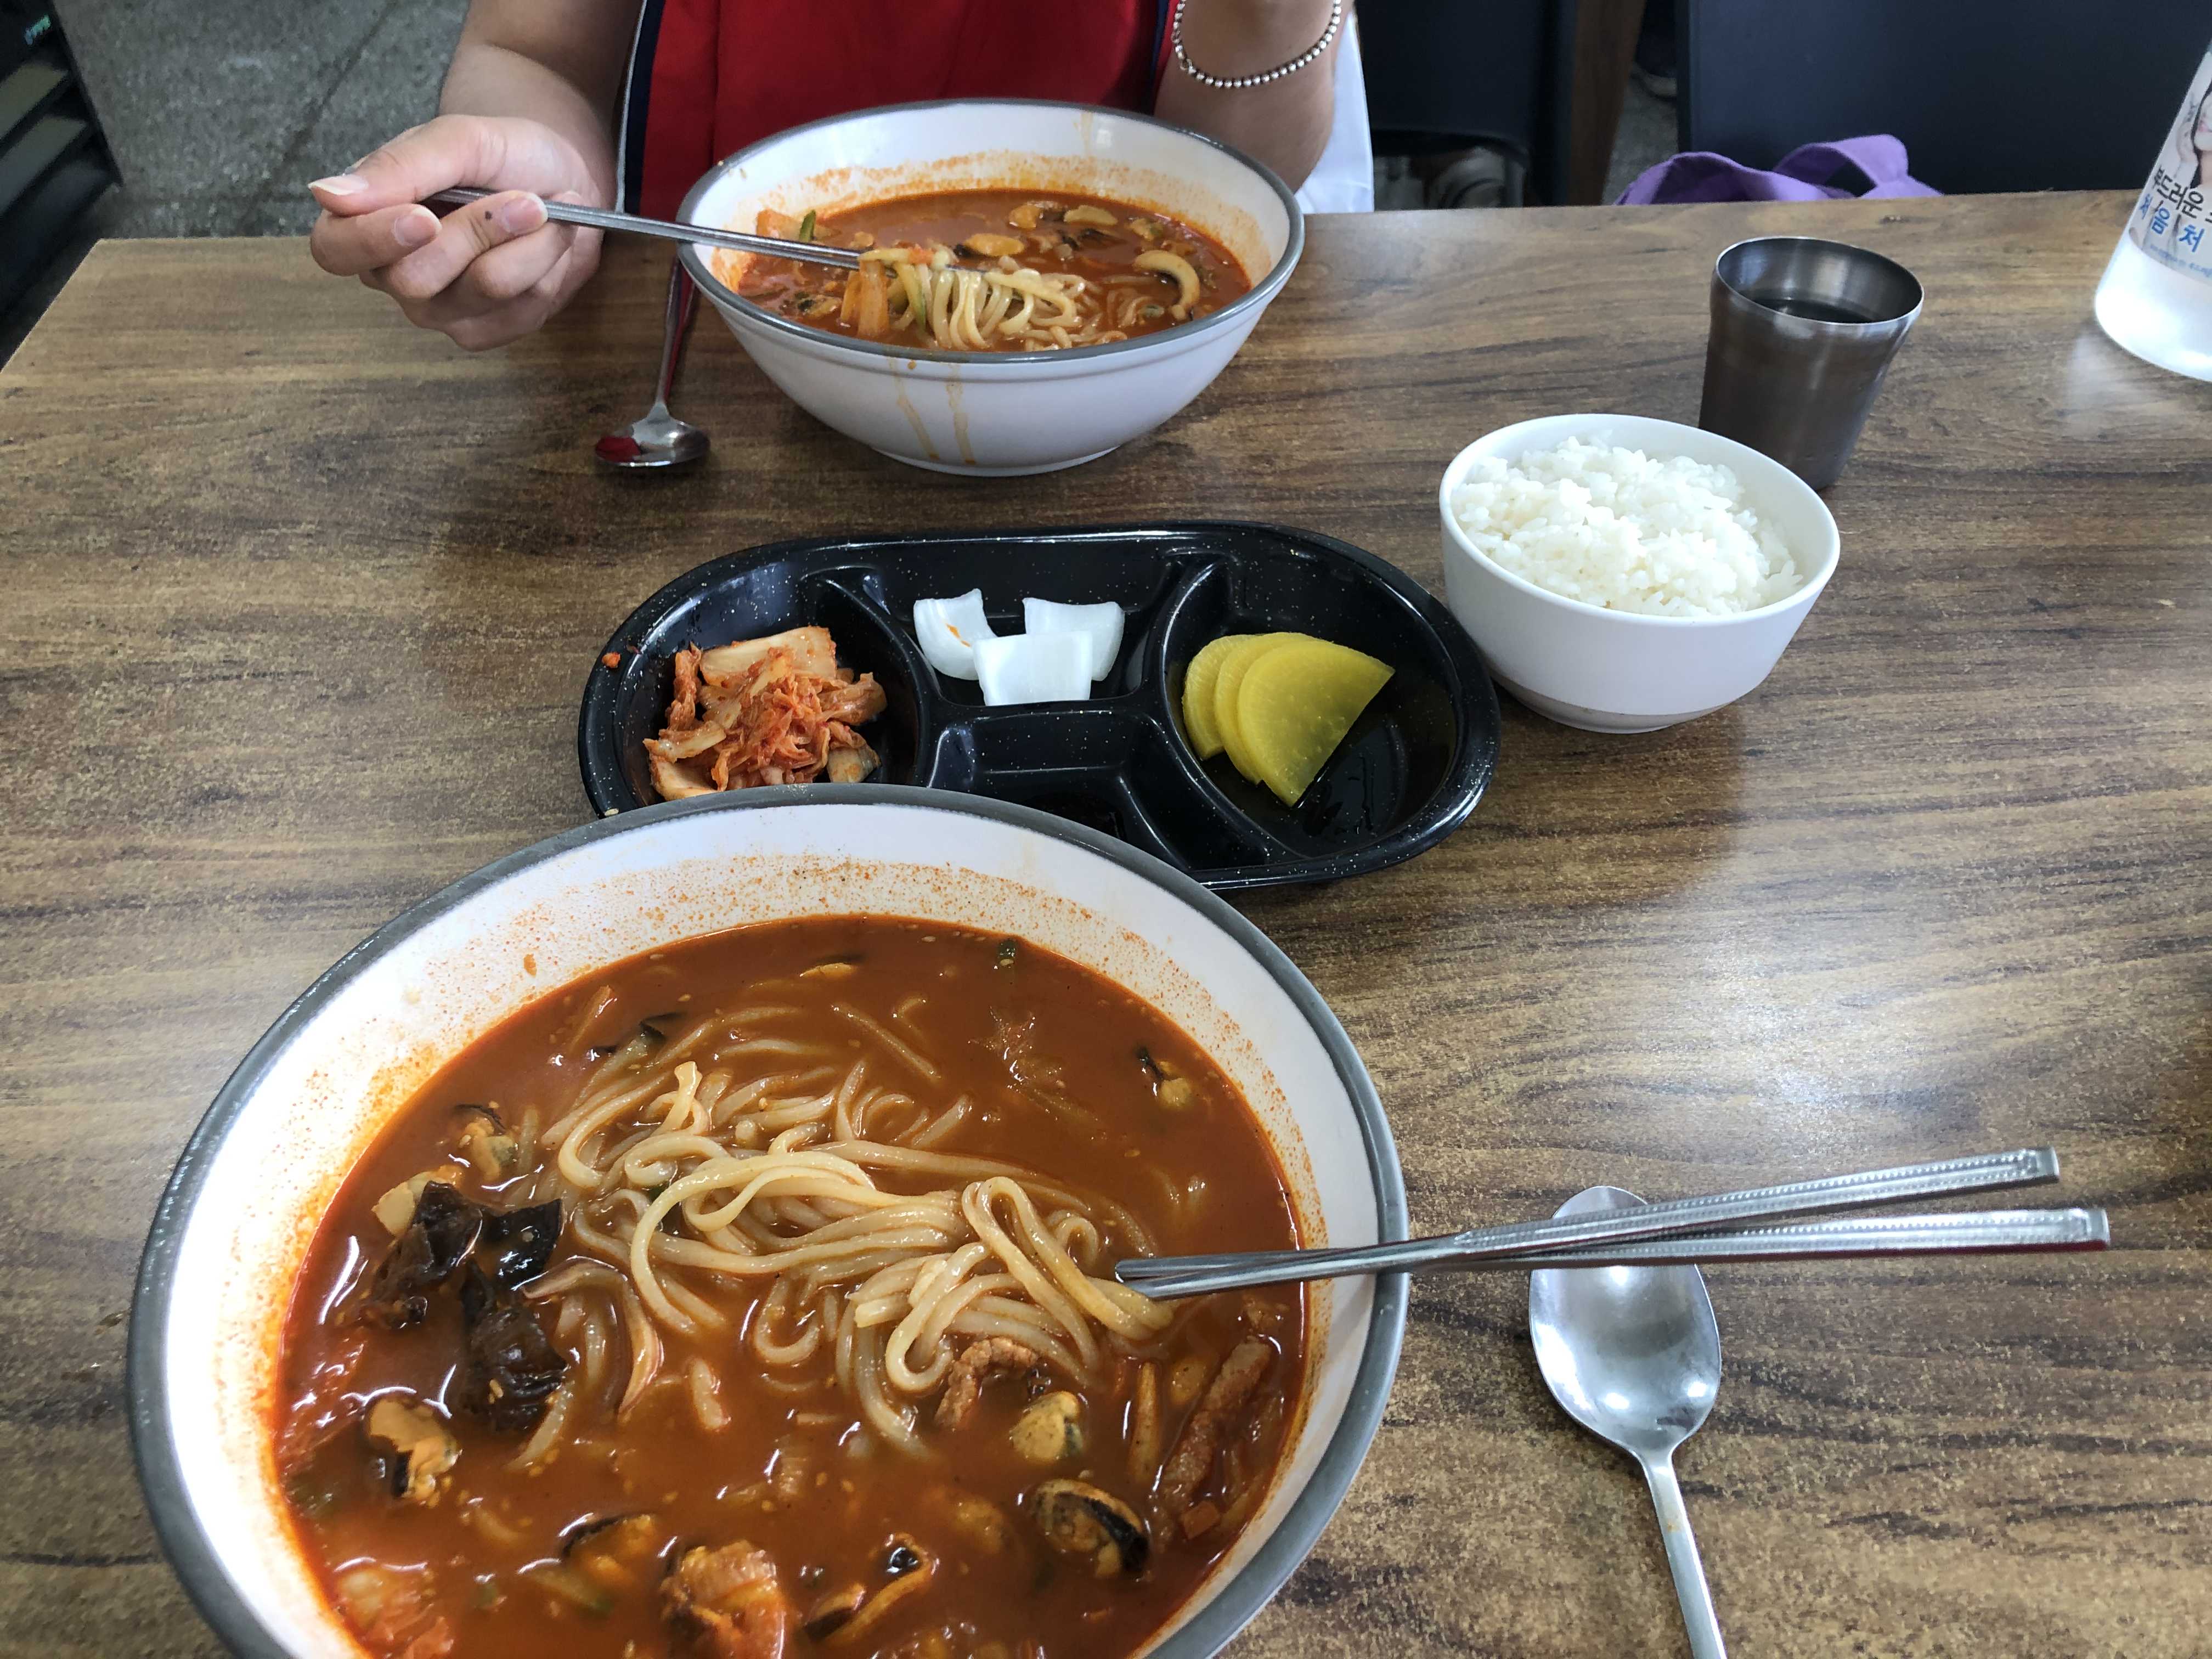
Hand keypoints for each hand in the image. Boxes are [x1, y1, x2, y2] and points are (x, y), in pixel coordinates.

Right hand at [309, 114, 606, 349]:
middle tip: (526, 199)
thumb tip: (326, 194)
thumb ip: (397, 166)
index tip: (424, 216)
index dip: (374, 239)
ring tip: (543, 209)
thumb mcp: (457, 140)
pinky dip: (545, 267)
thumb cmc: (502, 156)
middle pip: (415, 278)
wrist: (561, 181)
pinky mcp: (484, 332)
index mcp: (364, 219)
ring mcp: (438, 310)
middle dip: (479, 230)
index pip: (335, 249)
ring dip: (527, 245)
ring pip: (481, 291)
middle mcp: (391, 274)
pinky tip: (546, 243)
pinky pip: (520, 311)